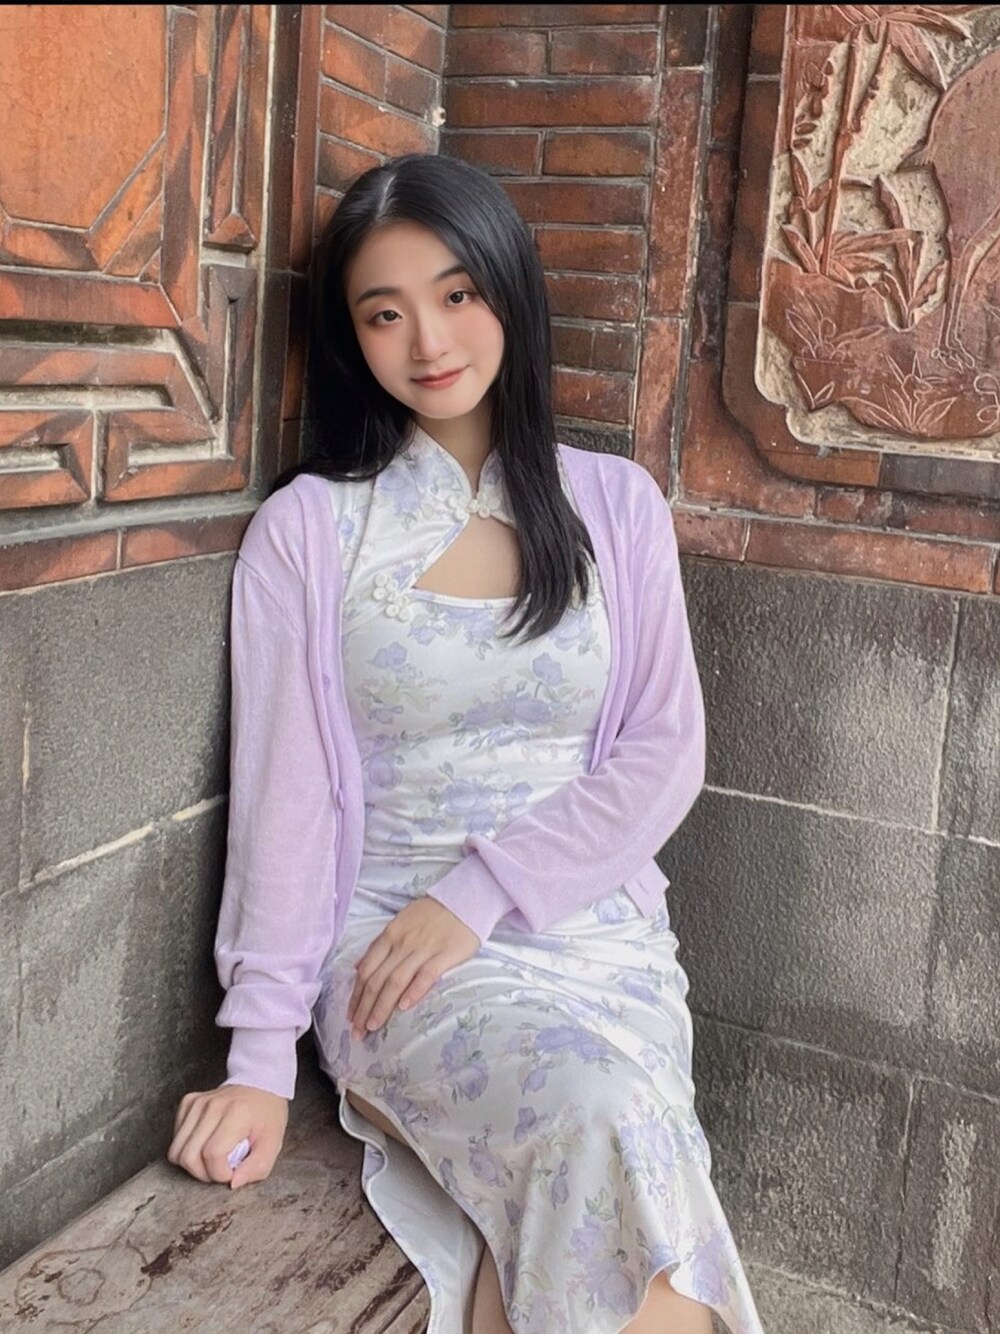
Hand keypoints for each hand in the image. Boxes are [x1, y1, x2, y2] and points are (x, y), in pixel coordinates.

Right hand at [167, 1083, 287, 1189]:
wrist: (260, 1084)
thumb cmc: (267, 1115)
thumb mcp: (274, 1143)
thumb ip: (257, 1168)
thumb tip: (233, 1183)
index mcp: (236, 1113)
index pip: (213, 1154)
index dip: (221, 1173)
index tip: (233, 1171)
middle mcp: (212, 1105)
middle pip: (189, 1156)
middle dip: (204, 1173)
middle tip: (221, 1168)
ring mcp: (197, 1102)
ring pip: (176, 1151)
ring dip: (192, 1164)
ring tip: (212, 1158)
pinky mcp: (188, 1102)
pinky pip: (175, 1139)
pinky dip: (187, 1148)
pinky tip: (204, 1143)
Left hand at [348, 897, 479, 1038]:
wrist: (465, 899)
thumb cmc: (431, 914)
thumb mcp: (400, 922)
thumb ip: (380, 945)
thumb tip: (358, 967)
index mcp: (390, 935)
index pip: (366, 969)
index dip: (356, 995)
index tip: (350, 1016)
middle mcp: (402, 943)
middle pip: (377, 979)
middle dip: (363, 1008)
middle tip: (356, 1031)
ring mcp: (423, 949)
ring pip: (396, 981)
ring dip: (381, 1006)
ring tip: (372, 1027)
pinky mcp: (445, 954)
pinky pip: (426, 975)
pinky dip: (413, 991)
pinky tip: (404, 1008)